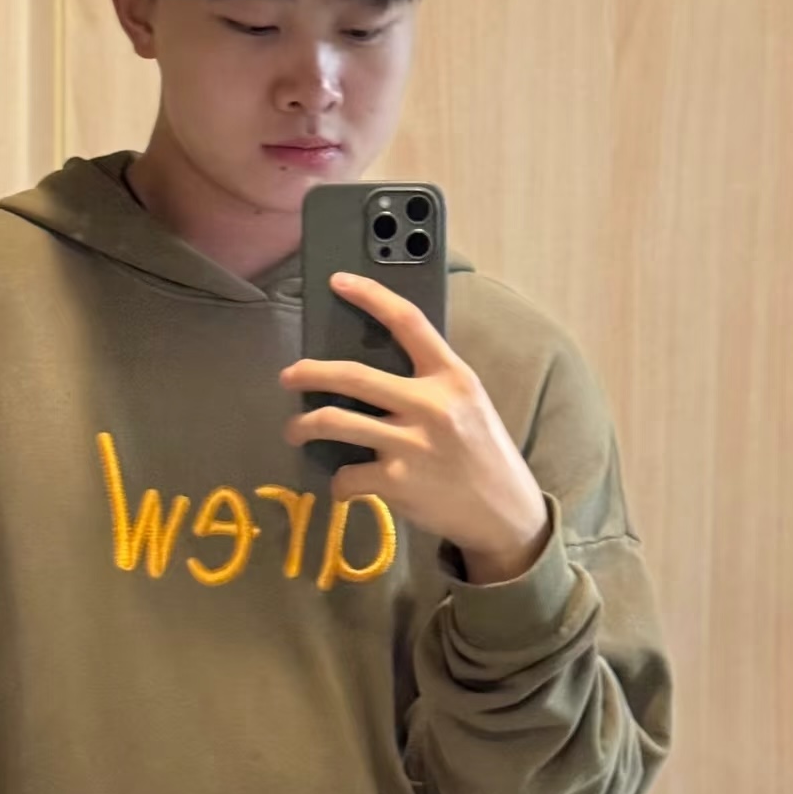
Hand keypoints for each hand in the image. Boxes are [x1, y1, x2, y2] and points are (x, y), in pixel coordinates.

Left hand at [279, 271, 549, 579]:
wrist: (505, 512)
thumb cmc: (481, 451)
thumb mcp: (467, 403)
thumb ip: (429, 381)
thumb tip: (369, 370)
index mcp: (452, 376)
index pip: (408, 321)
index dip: (370, 296)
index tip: (338, 281)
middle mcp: (431, 405)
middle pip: (352, 375)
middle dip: (308, 373)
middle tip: (287, 375)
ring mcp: (412, 445)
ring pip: (333, 422)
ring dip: (303, 426)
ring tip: (295, 430)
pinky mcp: (397, 482)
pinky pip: (346, 474)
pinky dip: (338, 482)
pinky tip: (345, 484)